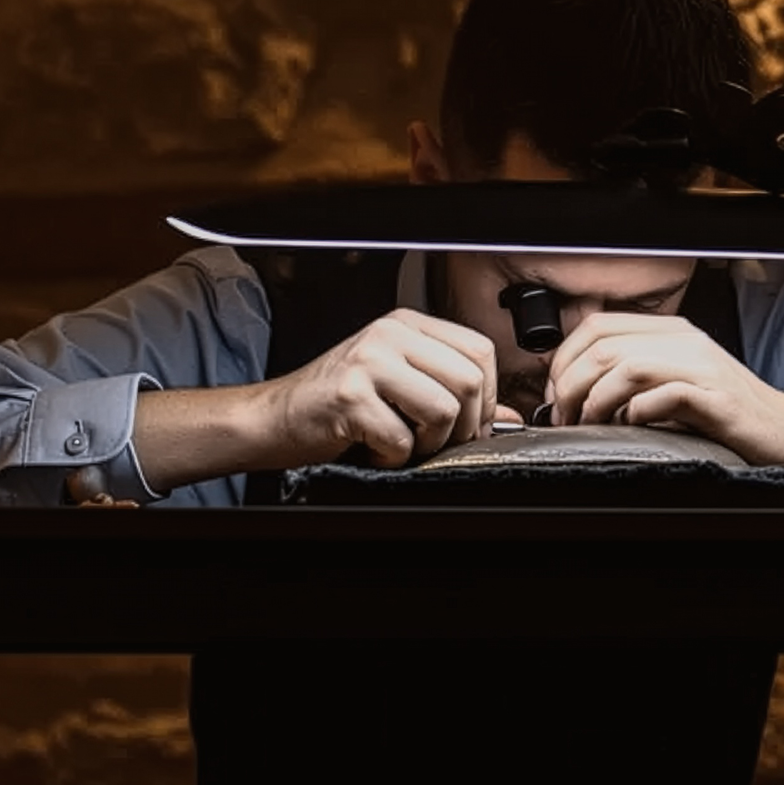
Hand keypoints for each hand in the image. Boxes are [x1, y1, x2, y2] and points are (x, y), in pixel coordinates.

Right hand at [272, 309, 498, 467]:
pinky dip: (392, 459)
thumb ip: (452, 393)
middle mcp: (389, 335)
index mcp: (406, 325)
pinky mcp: (350, 396)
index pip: (480, 351)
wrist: (276, 419)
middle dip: (463, 426)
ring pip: (443, 411)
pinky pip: (403, 439)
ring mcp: (368, 362)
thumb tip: (507, 417)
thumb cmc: (336, 404)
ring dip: (428, 444)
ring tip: (400, 443)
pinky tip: (371, 449)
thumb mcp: (399, 387)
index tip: (469, 423)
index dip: (487, 397)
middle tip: (435, 443)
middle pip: (470, 380)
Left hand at [544, 313, 783, 462]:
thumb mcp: (676, 382)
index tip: (557, 392)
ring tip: (590, 424)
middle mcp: (685, 342)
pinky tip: (633, 426)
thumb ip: (635, 376)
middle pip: (603, 347)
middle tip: (565, 416)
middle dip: (570, 385)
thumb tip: (575, 390)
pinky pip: (664, 396)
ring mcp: (703, 368)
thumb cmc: (728, 415)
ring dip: (595, 400)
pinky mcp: (717, 399)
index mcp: (671, 332)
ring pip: (625, 367)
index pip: (596, 325)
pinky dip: (637, 413)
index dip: (564, 359)